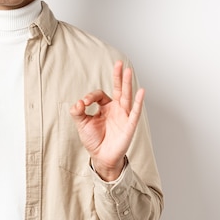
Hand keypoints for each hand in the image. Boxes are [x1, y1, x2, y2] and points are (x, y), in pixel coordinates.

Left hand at [70, 61, 144, 180]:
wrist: (101, 157)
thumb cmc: (93, 140)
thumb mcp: (82, 124)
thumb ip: (77, 112)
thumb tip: (78, 102)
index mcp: (104, 107)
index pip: (100, 94)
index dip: (91, 96)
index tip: (84, 103)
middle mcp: (115, 109)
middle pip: (118, 89)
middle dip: (118, 76)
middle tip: (119, 63)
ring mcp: (123, 116)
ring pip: (126, 97)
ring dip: (127, 84)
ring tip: (128, 71)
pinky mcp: (129, 125)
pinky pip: (135, 112)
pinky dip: (139, 102)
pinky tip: (141, 92)